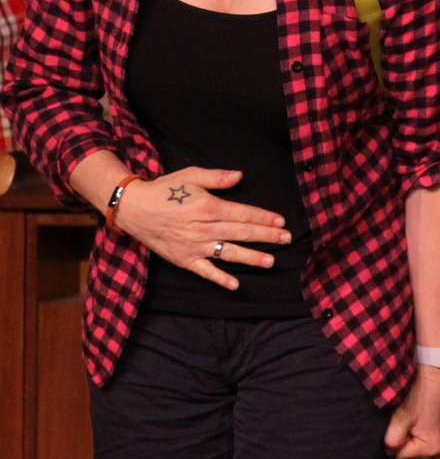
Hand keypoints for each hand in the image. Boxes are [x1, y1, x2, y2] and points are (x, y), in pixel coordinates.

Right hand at [113, 167, 290, 289]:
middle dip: (266, 236)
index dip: (263, 218)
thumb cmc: (165, 189)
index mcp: (208, 207)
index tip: (281, 222)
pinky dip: (220, 278)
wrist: (135, 209)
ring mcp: (194, 246)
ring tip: (270, 261)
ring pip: (228, 253)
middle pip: (241, 233)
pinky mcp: (184, 259)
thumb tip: (240, 176)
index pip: (242, 214)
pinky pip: (205, 271)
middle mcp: (204, 228)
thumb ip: (217, 177)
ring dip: (251, 258)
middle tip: (286, 239)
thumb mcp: (190, 175)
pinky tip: (235, 284)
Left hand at [384, 365, 439, 458]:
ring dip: (409, 429)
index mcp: (434, 448)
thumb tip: (388, 451)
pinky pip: (422, 434)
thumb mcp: (401, 417)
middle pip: (410, 449)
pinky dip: (417, 425)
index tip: (400, 420)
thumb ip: (392, 439)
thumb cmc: (418, 394)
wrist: (433, 373)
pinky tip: (417, 412)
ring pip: (414, 441)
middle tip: (406, 415)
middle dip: (404, 435)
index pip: (402, 454)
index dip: (396, 438)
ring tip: (411, 412)